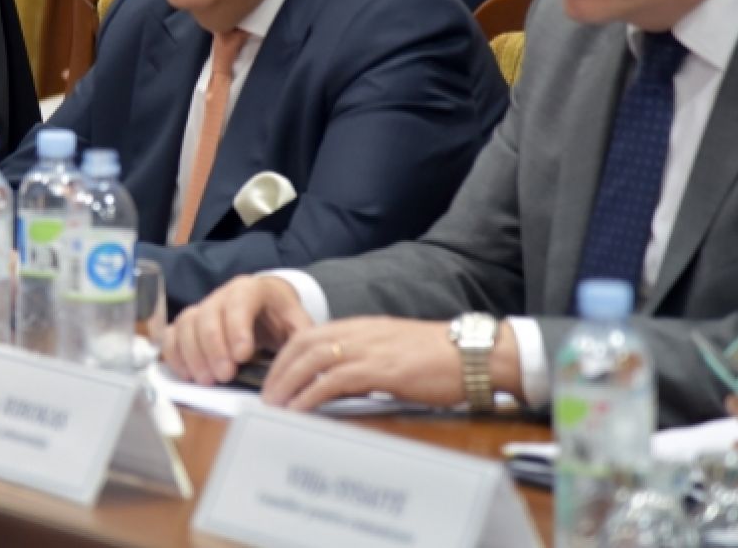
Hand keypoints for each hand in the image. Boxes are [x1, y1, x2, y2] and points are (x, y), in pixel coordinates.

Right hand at [163, 274, 313, 384]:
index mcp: (250, 289)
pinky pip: (172, 335)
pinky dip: (175, 355)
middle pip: (208, 315)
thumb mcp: (297, 323)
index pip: (239, 302)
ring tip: (207, 380)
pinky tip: (188, 375)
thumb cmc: (281, 317)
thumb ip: (300, 337)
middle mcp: (221, 295)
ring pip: (186, 325)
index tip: (243, 355)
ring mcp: (202, 308)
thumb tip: (302, 359)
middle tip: (224, 376)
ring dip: (193, 355)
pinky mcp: (188, 325)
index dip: (237, 328)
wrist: (267, 310)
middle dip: (214, 348)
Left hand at [259, 317, 521, 410]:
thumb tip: (338, 385)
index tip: (272, 378)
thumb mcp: (392, 352)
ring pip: (312, 360)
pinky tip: (299, 410)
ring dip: (288, 384)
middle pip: (302, 346)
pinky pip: (334, 381)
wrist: (472, 354)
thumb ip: (364, 360)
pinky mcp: (380, 369)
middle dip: (278, 371)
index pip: (308, 335)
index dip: (285, 357)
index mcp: (360, 326)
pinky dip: (311, 395)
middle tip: (264, 397)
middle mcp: (359, 332)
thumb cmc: (437, 358)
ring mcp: (369, 349)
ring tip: (274, 406)